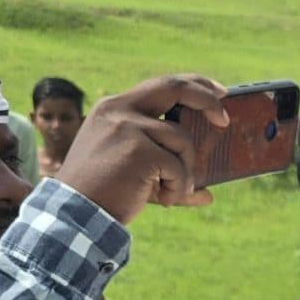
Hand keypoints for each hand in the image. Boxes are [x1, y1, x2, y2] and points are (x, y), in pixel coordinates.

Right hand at [58, 75, 228, 222]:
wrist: (75, 215)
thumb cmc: (103, 195)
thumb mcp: (135, 174)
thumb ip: (168, 175)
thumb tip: (209, 194)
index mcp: (115, 108)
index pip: (160, 85)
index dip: (192, 85)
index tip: (217, 91)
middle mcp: (119, 110)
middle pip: (173, 87)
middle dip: (206, 98)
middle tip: (224, 118)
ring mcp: (128, 127)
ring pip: (182, 139)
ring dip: (186, 171)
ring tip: (170, 192)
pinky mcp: (138, 150)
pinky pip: (178, 167)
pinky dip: (179, 188)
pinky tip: (164, 200)